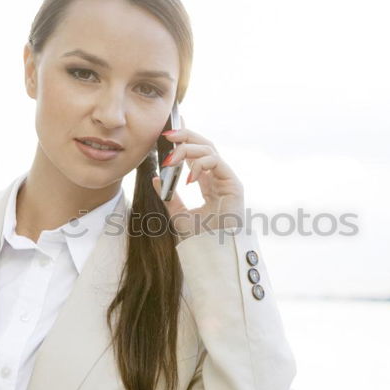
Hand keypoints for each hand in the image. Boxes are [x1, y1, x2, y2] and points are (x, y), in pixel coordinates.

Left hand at [151, 120, 244, 240]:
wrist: (213, 255)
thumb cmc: (201, 239)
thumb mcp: (178, 215)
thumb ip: (169, 197)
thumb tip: (155, 178)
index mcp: (208, 183)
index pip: (196, 154)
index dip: (183, 141)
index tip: (166, 135)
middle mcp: (219, 178)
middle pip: (204, 146)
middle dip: (186, 136)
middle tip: (167, 134)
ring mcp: (227, 180)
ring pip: (209, 149)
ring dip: (187, 150)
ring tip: (171, 161)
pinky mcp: (234, 184)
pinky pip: (216, 162)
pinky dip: (200, 164)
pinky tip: (189, 178)